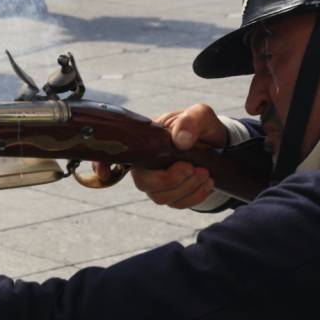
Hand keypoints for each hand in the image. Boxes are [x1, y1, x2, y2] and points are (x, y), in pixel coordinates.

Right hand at [96, 104, 227, 208]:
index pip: (115, 154)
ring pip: (161, 197)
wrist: (216, 144)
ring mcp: (157, 182)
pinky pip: (177, 204)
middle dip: (169, 179)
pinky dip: (195, 196)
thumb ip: (190, 121)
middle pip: (143, 183)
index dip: (102, 165)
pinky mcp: (172, 195)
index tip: (104, 173)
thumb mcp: (200, 116)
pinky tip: (207, 182)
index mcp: (145, 142)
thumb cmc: (200, 127)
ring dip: (186, 188)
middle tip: (191, 167)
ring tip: (204, 172)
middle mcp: (146, 164)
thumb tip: (180, 141)